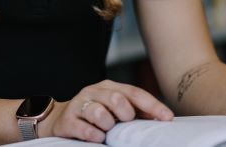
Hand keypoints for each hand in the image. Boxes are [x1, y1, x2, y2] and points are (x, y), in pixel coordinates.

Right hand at [38, 79, 174, 142]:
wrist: (58, 119)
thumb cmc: (94, 115)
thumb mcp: (114, 109)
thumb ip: (134, 110)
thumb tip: (162, 118)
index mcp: (109, 87)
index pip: (134, 92)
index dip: (152, 105)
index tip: (167, 118)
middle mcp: (94, 92)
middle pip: (117, 99)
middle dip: (126, 114)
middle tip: (124, 123)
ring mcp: (79, 105)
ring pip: (99, 113)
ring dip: (108, 125)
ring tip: (106, 131)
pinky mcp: (67, 120)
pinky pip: (84, 128)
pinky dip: (94, 135)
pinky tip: (97, 137)